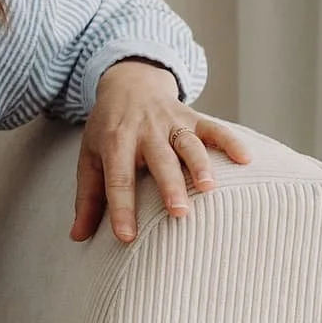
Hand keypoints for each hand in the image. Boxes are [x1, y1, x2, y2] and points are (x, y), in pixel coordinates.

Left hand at [72, 59, 251, 245]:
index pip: (117, 180)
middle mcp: (144, 131)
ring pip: (188, 143)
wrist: (129, 83)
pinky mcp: (193, 117)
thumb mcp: (90, 158)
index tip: (127, 238)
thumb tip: (77, 237)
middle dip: (169, 185)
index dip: (121, 209)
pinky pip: (215, 128)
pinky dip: (230, 142)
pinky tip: (244, 159)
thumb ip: (87, 198)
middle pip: (158, 160)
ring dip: (200, 164)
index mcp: (115, 143)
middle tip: (179, 212)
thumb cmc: (108, 131)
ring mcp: (171, 122)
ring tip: (210, 187)